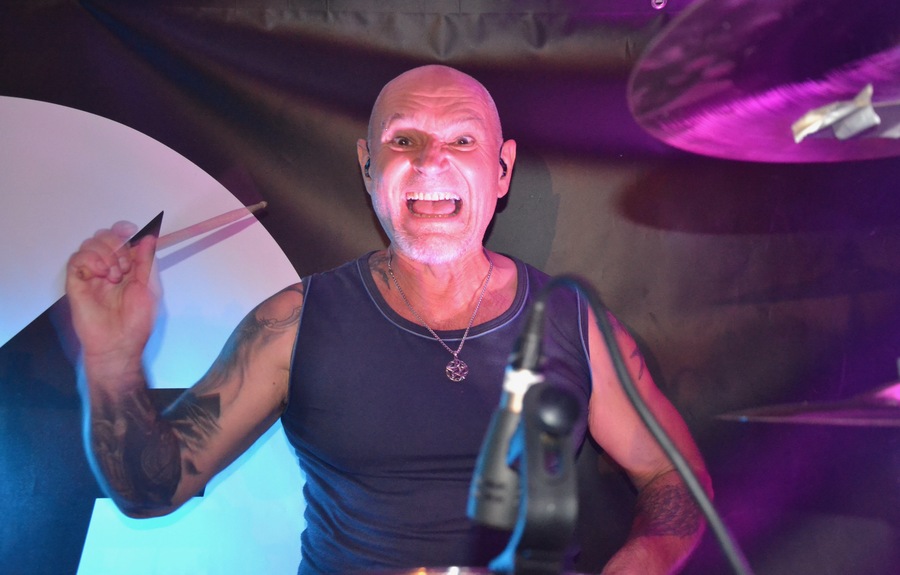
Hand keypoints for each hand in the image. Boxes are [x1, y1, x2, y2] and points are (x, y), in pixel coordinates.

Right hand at [65, 221, 160, 373]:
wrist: (118, 344)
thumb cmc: (136, 322)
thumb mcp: (150, 288)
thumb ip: (147, 262)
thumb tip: (148, 237)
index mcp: (129, 267)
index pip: (123, 237)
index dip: (125, 230)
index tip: (131, 232)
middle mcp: (109, 267)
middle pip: (105, 236)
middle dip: (117, 244)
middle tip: (124, 267)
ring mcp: (92, 274)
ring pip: (90, 243)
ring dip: (105, 254)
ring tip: (114, 276)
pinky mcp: (77, 282)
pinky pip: (77, 258)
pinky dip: (90, 260)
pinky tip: (100, 273)